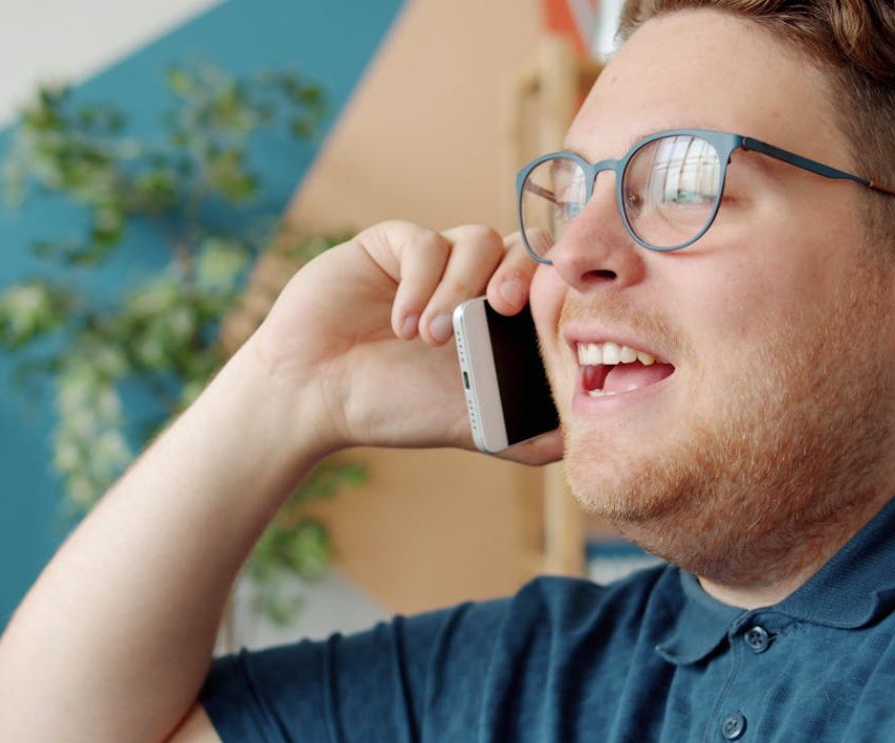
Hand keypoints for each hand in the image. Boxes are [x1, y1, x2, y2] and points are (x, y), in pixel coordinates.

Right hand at [251, 221, 562, 464]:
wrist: (315, 396)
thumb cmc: (393, 407)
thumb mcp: (473, 424)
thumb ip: (526, 433)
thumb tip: (579, 441)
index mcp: (501, 317)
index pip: (550, 279)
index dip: (557, 287)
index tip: (546, 318)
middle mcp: (473, 281)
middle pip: (524, 244)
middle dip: (521, 273)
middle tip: (504, 308)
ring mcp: (433, 259)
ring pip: (477, 239)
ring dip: (460, 288)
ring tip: (432, 338)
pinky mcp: (392, 245)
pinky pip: (425, 241)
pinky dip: (419, 283)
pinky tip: (401, 324)